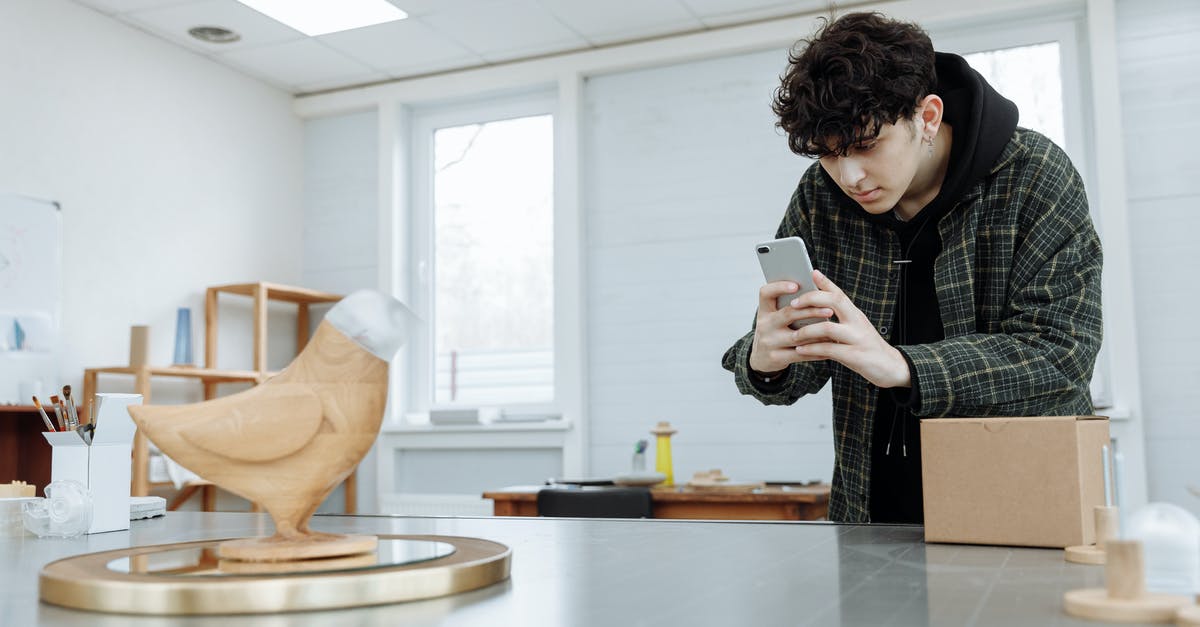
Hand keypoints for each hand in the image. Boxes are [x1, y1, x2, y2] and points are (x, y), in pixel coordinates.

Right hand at [748, 280, 833, 373]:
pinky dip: (817, 349)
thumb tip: (816, 291)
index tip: (796, 285)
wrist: (762, 358)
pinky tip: (829, 345)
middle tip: (829, 310)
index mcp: (764, 310)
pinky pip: (800, 354)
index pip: (766, 293)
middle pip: (788, 314)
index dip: (779, 287)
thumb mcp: (776, 317)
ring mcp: (769, 342)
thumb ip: (790, 305)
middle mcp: (764, 324)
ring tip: (833, 328)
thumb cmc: (776, 331)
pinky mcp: (776, 357)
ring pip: (797, 336)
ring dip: (817, 332)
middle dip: (810, 311)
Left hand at [787, 270, 911, 388]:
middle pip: (835, 301)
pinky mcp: (855, 356)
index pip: (840, 293)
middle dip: (811, 299)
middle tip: (792, 304)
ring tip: (793, 335)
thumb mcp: (856, 328)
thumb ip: (839, 319)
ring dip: (807, 330)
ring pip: (828, 327)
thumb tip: (817, 310)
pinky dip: (812, 349)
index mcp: (856, 314)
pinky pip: (829, 349)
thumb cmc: (868, 347)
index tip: (812, 273)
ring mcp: (857, 338)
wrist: (891, 367)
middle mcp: (858, 322)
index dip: (826, 282)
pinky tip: (800, 350)